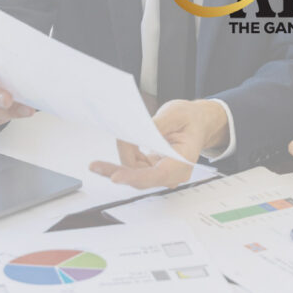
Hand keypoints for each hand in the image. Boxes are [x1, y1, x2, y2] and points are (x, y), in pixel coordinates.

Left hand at [89, 99, 227, 189]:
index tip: (115, 176)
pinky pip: (133, 168)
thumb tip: (134, 132)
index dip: (135, 177)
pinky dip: (124, 156)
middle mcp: (173, 173)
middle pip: (141, 178)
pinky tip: (121, 144)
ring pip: (134, 175)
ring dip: (117, 164)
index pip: (158, 174)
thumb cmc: (190, 119)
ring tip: (108, 150)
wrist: (197, 122)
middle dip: (117, 170)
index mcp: (184, 160)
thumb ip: (155, 125)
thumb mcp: (176, 113)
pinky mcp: (153, 169)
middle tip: (95, 165)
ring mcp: (162, 173)